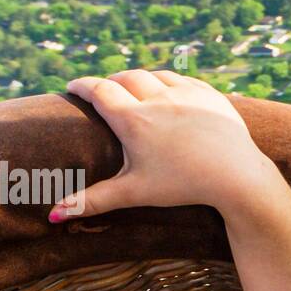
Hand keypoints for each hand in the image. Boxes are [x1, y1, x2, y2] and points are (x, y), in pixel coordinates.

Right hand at [52, 69, 274, 221]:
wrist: (236, 173)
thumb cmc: (183, 184)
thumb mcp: (134, 192)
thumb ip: (93, 201)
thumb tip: (54, 215)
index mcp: (134, 119)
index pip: (100, 91)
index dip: (83, 86)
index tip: (72, 86)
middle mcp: (159, 98)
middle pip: (126, 78)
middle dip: (110, 81)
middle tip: (101, 88)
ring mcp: (187, 93)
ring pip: (155, 75)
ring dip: (139, 78)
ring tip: (131, 86)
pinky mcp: (210, 94)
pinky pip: (183, 79)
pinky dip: (167, 80)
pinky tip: (167, 87)